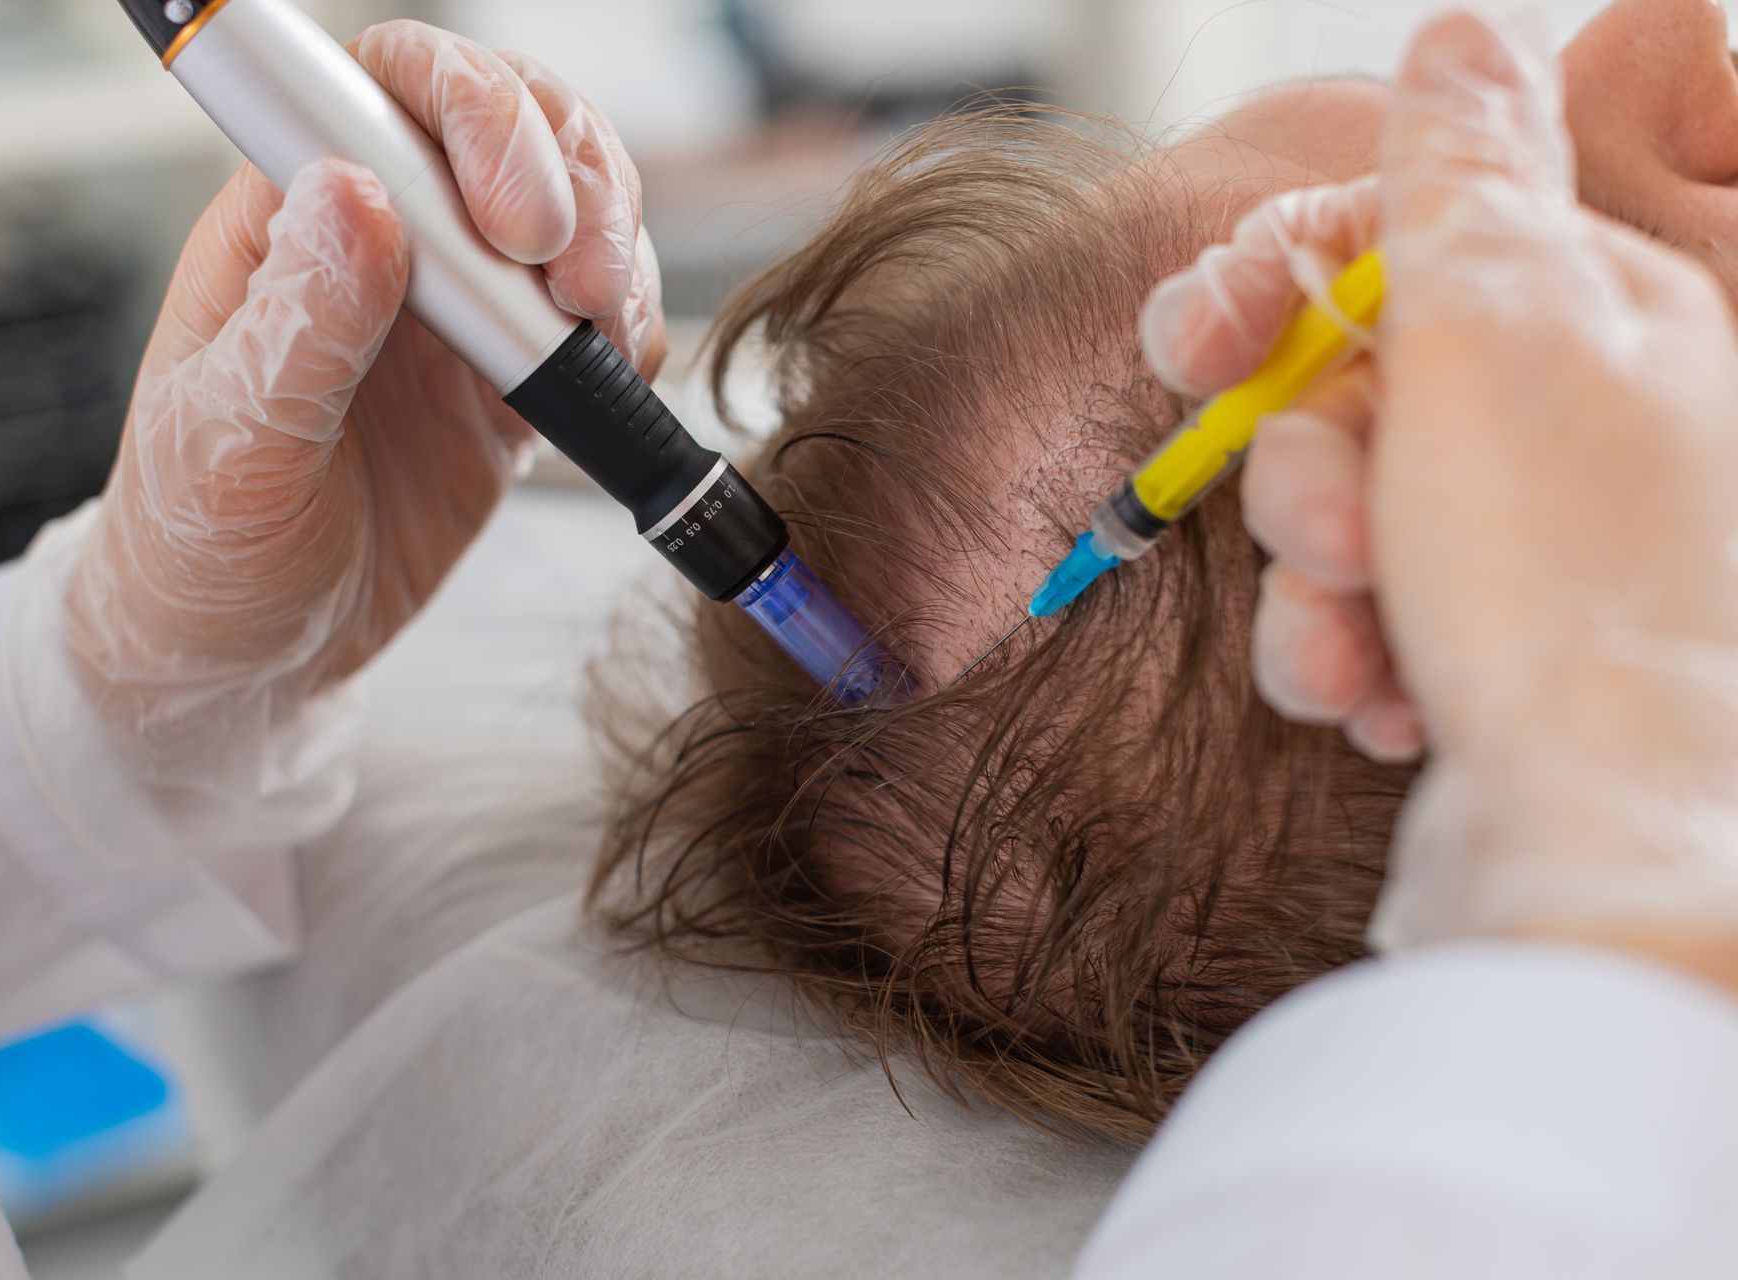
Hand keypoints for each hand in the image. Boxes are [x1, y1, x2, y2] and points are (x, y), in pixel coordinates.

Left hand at [65, 22, 663, 753]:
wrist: (254, 658)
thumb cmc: (202, 545)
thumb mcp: (232, 442)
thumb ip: (303, 321)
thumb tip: (358, 196)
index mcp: (288, 219)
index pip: (388, 91)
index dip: (470, 115)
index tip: (506, 223)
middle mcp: (381, 241)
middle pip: (506, 120)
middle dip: (568, 174)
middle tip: (574, 280)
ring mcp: (455, 306)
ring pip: (570, 202)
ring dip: (613, 244)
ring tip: (600, 325)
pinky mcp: (510, 378)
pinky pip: (596, 314)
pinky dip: (629, 328)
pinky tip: (610, 369)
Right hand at [1142, 9, 1737, 976]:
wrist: (1612, 863)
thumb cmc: (1572, 593)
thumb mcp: (1505, 334)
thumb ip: (1461, 176)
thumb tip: (1459, 32)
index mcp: (1605, 314)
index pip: (1401, 236)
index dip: (1279, 281)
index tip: (1191, 341)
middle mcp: (1581, 422)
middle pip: (1356, 384)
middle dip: (1302, 462)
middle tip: (1330, 526)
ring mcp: (1535, 549)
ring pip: (1343, 512)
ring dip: (1316, 581)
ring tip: (1362, 643)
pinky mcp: (1488, 656)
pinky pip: (1361, 617)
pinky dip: (1346, 656)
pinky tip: (1385, 703)